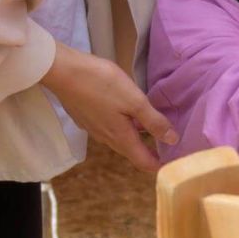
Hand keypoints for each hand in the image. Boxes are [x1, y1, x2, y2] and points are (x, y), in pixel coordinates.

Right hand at [41, 42, 177, 172]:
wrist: (63, 71)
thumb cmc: (101, 84)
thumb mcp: (134, 100)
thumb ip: (154, 121)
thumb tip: (173, 141)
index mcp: (121, 137)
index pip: (143, 162)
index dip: (159, 166)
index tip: (175, 164)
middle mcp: (107, 138)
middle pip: (132, 152)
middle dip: (150, 152)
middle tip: (169, 146)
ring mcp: (94, 128)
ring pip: (120, 139)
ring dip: (137, 138)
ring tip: (153, 128)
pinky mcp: (86, 117)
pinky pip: (110, 128)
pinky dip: (124, 126)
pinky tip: (129, 114)